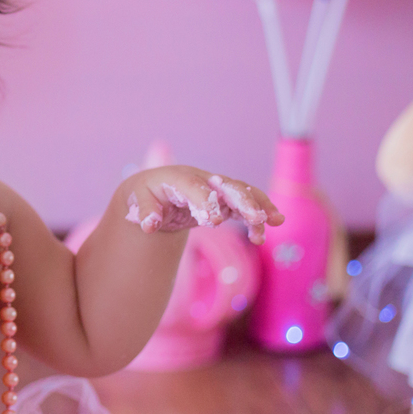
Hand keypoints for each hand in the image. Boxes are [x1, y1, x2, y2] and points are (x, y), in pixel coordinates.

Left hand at [121, 165, 283, 243]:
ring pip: (241, 193)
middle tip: (257, 218)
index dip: (205, 202)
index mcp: (178, 177)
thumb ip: (144, 212)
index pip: (194, 186)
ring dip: (259, 205)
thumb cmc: (144, 195)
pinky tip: (260, 236)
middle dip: (243, 200)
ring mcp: (215, 189)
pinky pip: (243, 207)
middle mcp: (201, 179)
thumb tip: (149, 225)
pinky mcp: (223, 201)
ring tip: (275, 221)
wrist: (153, 190)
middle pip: (225, 185)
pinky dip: (254, 219)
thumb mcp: (136, 201)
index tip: (214, 222)